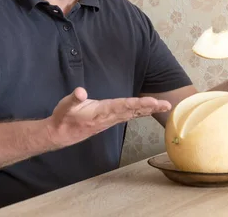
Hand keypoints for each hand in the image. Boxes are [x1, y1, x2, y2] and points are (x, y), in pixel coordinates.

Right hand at [47, 87, 171, 147]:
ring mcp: (111, 120)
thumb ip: (73, 99)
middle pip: (133, 111)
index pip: (122, 106)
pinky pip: (130, 115)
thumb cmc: (64, 117)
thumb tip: (80, 92)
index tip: (152, 102)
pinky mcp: (110, 120)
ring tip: (164, 106)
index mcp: (101, 111)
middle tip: (166, 105)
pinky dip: (141, 112)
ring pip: (134, 114)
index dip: (138, 103)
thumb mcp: (65, 106)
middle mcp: (109, 116)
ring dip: (149, 109)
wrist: (61, 134)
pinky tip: (150, 109)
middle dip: (150, 107)